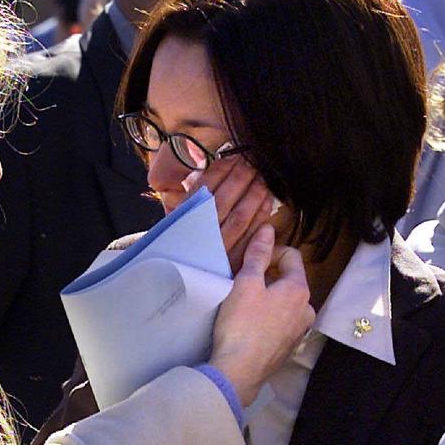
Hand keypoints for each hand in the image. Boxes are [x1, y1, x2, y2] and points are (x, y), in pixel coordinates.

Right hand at [183, 156, 275, 272]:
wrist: (182, 286)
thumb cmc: (181, 250)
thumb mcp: (176, 224)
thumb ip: (189, 201)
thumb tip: (203, 174)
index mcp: (184, 220)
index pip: (203, 188)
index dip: (220, 170)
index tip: (233, 157)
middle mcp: (201, 234)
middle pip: (224, 200)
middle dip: (240, 178)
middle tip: (252, 164)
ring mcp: (218, 249)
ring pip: (240, 216)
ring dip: (253, 194)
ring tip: (261, 178)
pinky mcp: (234, 261)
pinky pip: (251, 235)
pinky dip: (261, 216)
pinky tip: (267, 201)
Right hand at [209, 224, 313, 406]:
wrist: (239, 372)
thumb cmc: (241, 325)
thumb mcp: (246, 283)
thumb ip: (258, 255)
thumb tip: (269, 228)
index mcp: (299, 290)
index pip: (292, 256)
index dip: (269, 252)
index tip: (249, 262)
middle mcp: (307, 310)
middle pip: (289, 280)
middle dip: (268, 277)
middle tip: (242, 283)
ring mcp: (300, 331)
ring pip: (285, 303)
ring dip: (268, 298)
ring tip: (245, 306)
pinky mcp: (289, 348)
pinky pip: (281, 323)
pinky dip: (268, 318)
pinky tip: (250, 326)